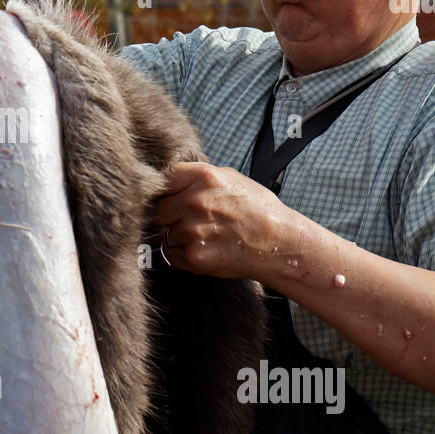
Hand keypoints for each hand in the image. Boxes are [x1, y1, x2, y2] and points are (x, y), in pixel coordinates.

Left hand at [151, 162, 294, 278]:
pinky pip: (169, 254)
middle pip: (155, 208)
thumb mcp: (229, 178)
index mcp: (202, 177)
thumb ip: (195, 176)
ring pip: (161, 233)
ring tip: (199, 235)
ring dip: (172, 235)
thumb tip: (165, 177)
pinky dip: (179, 254)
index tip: (165, 197)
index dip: (161, 190)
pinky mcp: (193, 257)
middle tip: (182, 219)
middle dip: (165, 214)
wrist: (279, 243)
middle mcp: (194, 201)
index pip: (159, 179)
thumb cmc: (256, 209)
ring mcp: (192, 231)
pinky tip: (201, 248)